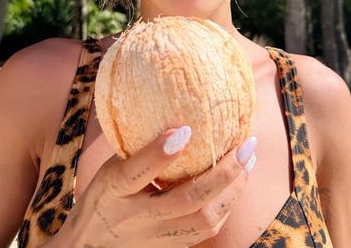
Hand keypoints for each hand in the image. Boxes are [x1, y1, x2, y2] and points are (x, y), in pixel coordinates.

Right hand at [49, 126, 256, 246]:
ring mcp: (156, 236)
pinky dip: (227, 204)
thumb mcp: (108, 169)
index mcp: (114, 190)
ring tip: (249, 161)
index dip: (160, 152)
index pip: (136, 172)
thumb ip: (137, 150)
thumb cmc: (101, 199)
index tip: (185, 129)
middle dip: (223, 172)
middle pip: (186, 200)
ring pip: (205, 219)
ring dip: (233, 190)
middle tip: (247, 144)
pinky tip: (237, 183)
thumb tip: (176, 117)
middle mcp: (137, 216)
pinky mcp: (171, 247)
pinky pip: (206, 229)